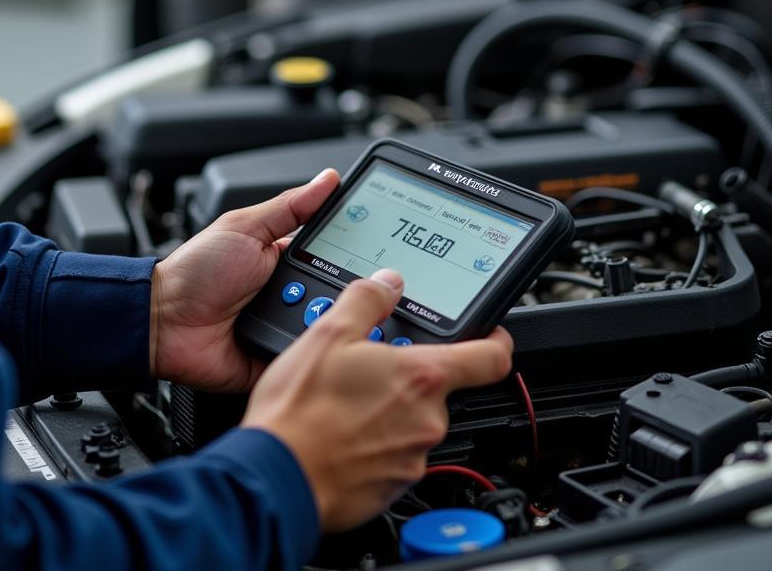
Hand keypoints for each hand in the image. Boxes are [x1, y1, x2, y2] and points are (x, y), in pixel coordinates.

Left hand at [149, 168, 339, 390]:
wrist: (163, 323)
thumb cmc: (196, 272)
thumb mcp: (245, 228)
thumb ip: (290, 206)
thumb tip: (328, 179)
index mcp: (287, 258)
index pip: (335, 254)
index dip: (357, 252)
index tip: (383, 249)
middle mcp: (291, 293)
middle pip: (338, 292)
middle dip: (345, 290)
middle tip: (353, 285)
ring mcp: (284, 326)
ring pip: (328, 325)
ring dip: (329, 320)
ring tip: (324, 311)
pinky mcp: (276, 357)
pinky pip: (305, 358)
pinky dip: (313, 353)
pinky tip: (320, 345)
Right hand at [242, 270, 513, 532]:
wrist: (276, 478)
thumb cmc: (301, 411)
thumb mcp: (328, 334)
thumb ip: (366, 300)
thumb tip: (387, 283)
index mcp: (422, 377)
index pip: (491, 357)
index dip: (495, 340)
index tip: (490, 335)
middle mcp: (427, 420)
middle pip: (438, 387)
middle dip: (408, 375)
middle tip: (367, 368)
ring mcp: (413, 458)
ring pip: (413, 421)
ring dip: (389, 409)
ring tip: (344, 403)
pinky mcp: (393, 488)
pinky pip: (394, 454)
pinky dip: (374, 442)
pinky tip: (340, 433)